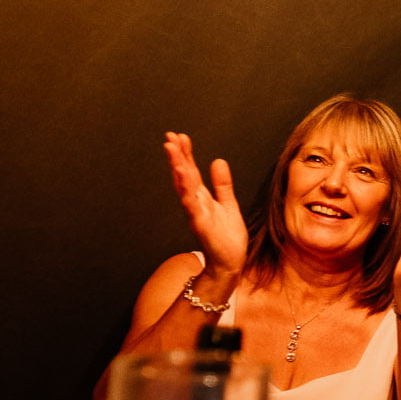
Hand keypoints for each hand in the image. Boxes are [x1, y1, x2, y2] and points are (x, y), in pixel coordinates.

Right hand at [163, 132, 246, 275]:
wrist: (230, 262)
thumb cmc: (227, 236)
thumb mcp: (228, 204)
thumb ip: (222, 184)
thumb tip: (218, 161)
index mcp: (202, 197)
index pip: (191, 171)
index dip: (185, 154)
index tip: (179, 137)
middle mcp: (196, 203)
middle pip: (184, 175)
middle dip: (177, 156)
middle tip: (170, 138)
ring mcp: (196, 213)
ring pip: (185, 187)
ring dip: (178, 169)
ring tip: (173, 152)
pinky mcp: (201, 223)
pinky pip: (192, 205)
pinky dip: (187, 191)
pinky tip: (183, 177)